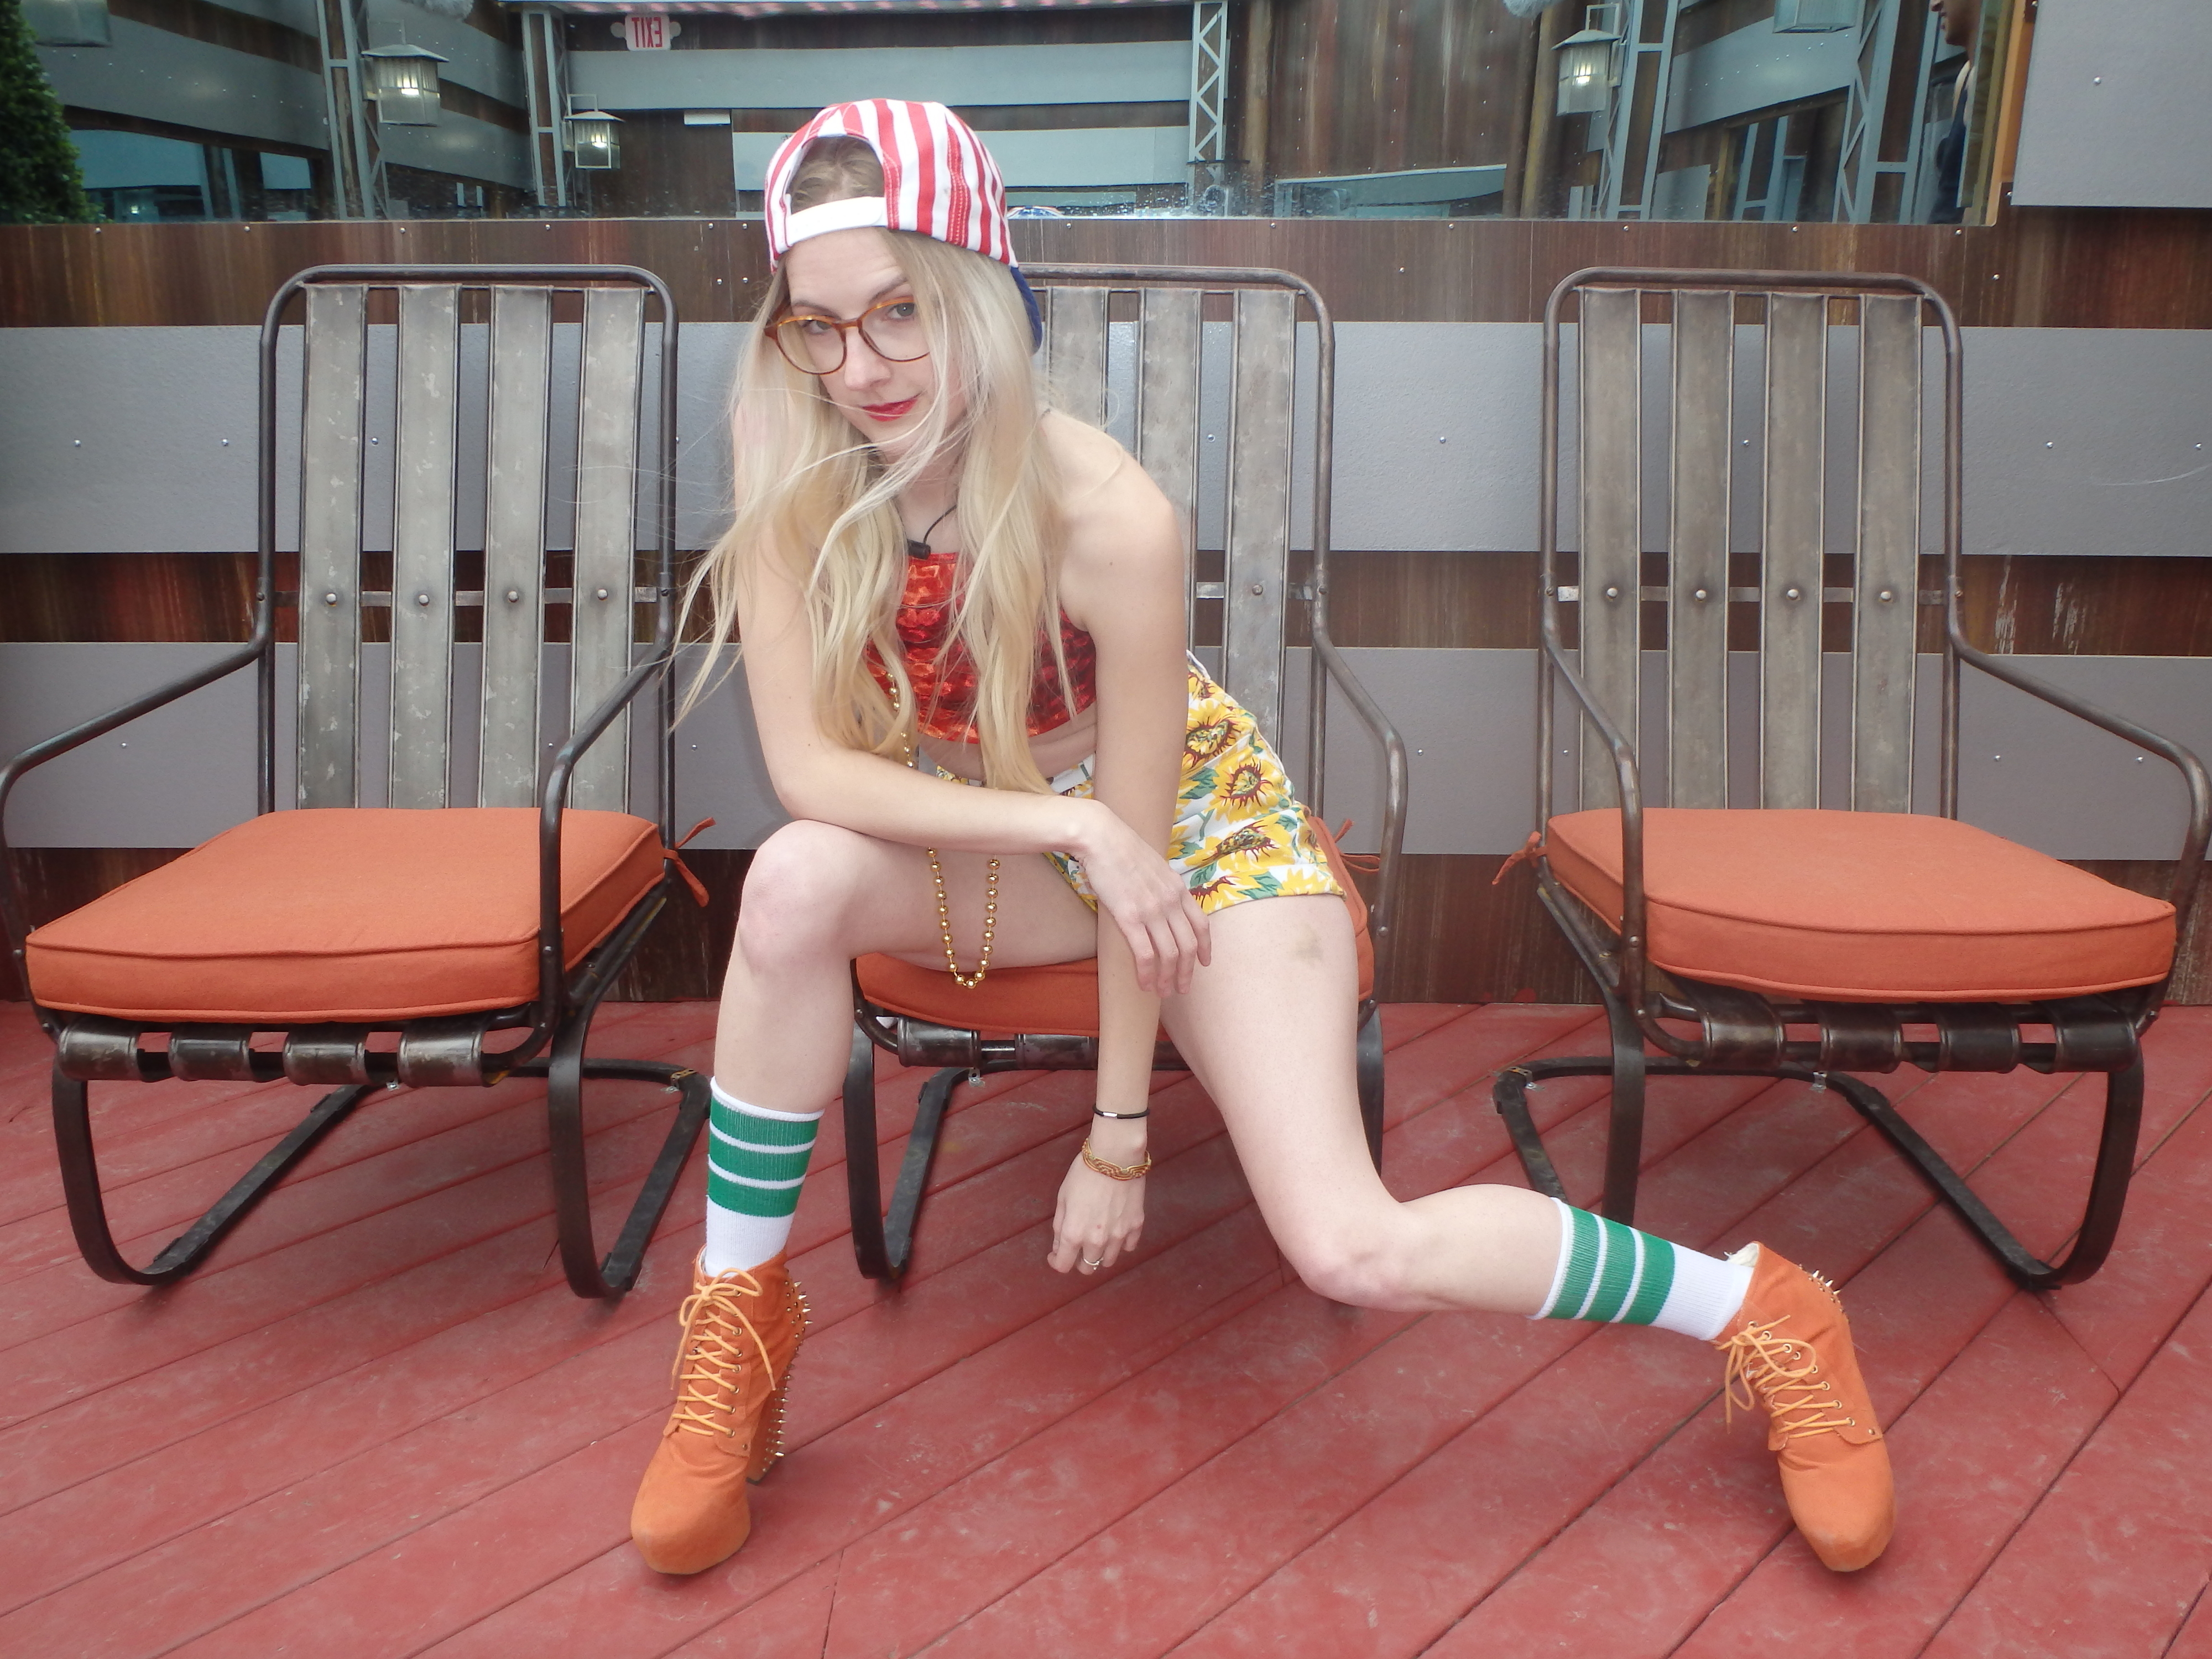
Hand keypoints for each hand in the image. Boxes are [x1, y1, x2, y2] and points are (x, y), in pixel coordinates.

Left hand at [1048, 1152, 1145, 1274]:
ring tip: (1098, 1238)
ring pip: (1108, 1261)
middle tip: (1078, 1247)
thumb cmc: (1083, 1173)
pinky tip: (1115, 1230)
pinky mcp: (1136, 1226)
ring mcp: (1119, 1235)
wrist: (1115, 1156)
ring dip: (1100, 1254)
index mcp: (1073, 1233)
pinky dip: (1120, 1243)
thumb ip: (1060, 1226)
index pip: (1063, 1265)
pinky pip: (1128, 1246)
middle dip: (1079, 1261)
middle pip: (1088, 1268)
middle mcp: (1096, 1240)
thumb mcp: (1062, 1198)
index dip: (1056, 1262)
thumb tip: (1059, 1247)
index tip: (1055, 1254)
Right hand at [1073, 804, 1210, 995]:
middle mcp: (1170, 901)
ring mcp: (1152, 911)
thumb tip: (1161, 903)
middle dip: (1187, 972)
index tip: (1203, 963)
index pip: (1201, 924)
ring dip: (1167, 978)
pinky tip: (1143, 984)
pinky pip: (1145, 954)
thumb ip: (1162, 886)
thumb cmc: (1121, 849)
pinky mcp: (1129, 918)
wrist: (1102, 838)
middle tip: (1182, 989)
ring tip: (1162, 992)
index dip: (1205, 947)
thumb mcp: (1154, 866)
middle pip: (1187, 945)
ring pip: (1169, 955)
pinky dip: (1147, 974)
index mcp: (1177, 888)